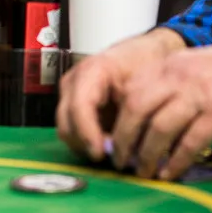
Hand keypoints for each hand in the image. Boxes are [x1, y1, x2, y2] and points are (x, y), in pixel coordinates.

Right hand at [56, 28, 185, 161]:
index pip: (79, 106)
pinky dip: (87, 142)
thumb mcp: (145, 87)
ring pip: (66, 130)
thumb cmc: (146, 65)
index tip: (102, 154)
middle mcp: (74, 82)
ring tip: (113, 153)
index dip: (87, 133)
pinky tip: (109, 146)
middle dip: (86, 144)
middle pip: (66, 122)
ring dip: (86, 145)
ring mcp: (69, 94)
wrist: (144, 54)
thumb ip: (134, 116)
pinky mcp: (72, 105)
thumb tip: (129, 151)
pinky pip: (72, 130)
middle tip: (113, 158)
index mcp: (92, 71)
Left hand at [109, 34, 211, 180]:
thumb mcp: (194, 67)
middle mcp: (178, 76)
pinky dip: (177, 161)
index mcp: (169, 65)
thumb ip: (169, 85)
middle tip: (120, 160)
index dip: (117, 118)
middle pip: (136, 109)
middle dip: (123, 139)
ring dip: (147, 154)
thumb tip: (143, 116)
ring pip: (159, 127)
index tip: (112, 139)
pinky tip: (171, 174)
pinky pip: (191, 141)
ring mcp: (199, 93)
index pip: (129, 91)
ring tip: (143, 172)